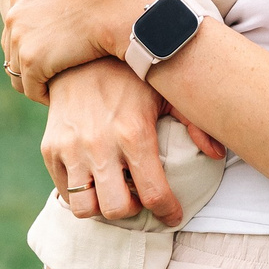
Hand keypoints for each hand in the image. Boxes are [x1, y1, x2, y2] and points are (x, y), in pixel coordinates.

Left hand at [2, 0, 152, 99]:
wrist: (123, 7)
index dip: (36, 42)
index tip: (57, 50)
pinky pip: (31, 88)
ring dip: (38, 82)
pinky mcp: (33, 60)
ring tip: (59, 86)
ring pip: (21, 73)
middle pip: (14, 51)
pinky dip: (44, 94)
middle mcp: (14, 15)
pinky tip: (61, 94)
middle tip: (57, 74)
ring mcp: (21, 37)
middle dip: (33, 65)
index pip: (16, 29)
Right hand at [43, 61, 185, 223]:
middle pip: (116, 209)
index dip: (168, 212)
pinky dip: (79, 194)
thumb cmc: (129, 76)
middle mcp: (100, 145)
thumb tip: (218, 153)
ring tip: (112, 190)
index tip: (171, 214)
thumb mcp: (165, 92)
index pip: (154, 193)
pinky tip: (93, 179)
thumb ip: (194, 122)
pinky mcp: (50, 148)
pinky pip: (64, 192)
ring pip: (85, 208)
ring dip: (101, 206)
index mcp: (133, 133)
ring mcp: (71, 148)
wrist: (80, 54)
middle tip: (137, 196)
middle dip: (131, 210)